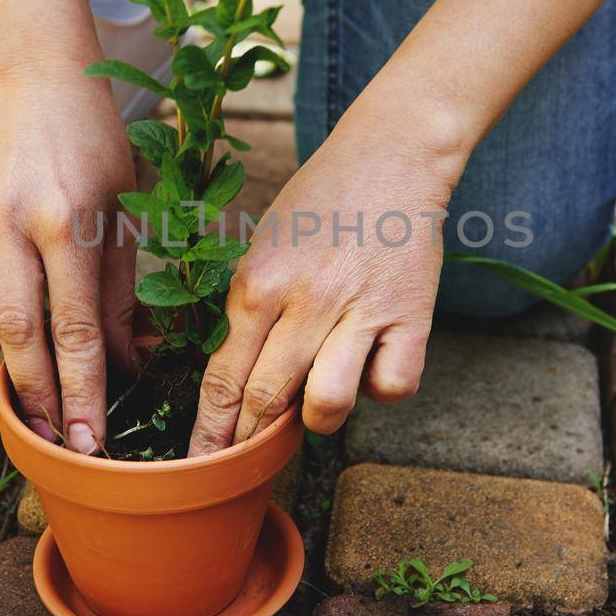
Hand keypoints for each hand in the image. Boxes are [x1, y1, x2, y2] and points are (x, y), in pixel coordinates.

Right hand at [0, 66, 135, 453]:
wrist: (37, 76)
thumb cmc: (94, 143)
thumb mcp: (122, 211)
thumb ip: (118, 290)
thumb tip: (125, 363)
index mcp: (68, 218)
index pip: (75, 325)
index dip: (83, 391)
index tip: (90, 440)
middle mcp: (12, 220)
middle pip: (20, 332)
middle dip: (42, 396)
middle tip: (59, 439)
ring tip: (27, 356)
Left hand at [185, 102, 468, 455]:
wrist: (392, 154)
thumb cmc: (320, 201)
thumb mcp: (263, 245)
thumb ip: (244, 307)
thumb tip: (225, 378)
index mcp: (258, 281)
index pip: (222, 378)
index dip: (210, 430)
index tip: (202, 461)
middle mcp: (306, 300)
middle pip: (264, 400)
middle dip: (248, 442)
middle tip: (244, 460)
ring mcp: (361, 310)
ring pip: (326, 406)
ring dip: (315, 419)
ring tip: (314, 403)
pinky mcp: (413, 316)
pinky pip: (392, 387)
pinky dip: (381, 388)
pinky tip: (372, 365)